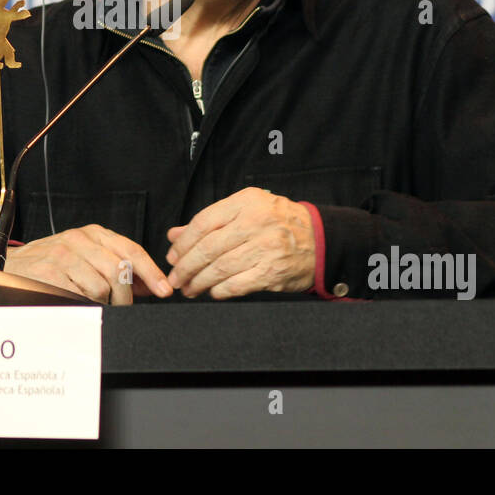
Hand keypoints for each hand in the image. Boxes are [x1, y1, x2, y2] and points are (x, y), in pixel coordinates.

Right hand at [5, 224, 172, 304]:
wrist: (10, 267)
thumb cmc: (51, 264)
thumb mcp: (85, 256)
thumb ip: (116, 266)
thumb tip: (149, 285)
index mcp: (93, 234)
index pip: (130, 251)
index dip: (151, 272)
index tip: (164, 290)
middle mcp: (79, 240)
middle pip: (120, 271)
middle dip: (126, 296)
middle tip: (122, 307)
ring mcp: (63, 256)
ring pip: (102, 287)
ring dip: (103, 303)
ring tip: (90, 302)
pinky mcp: (50, 273)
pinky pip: (81, 296)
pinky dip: (84, 304)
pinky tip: (75, 300)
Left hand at [166, 188, 315, 298]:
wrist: (321, 240)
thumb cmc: (280, 223)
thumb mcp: (247, 211)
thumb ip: (211, 222)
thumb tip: (175, 235)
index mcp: (247, 202)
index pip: (204, 222)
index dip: (183, 242)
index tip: (173, 255)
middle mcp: (256, 223)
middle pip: (208, 247)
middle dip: (186, 266)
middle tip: (176, 278)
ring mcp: (266, 248)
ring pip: (220, 268)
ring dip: (199, 282)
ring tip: (190, 289)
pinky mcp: (272, 272)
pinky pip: (236, 285)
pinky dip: (220, 291)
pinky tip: (212, 292)